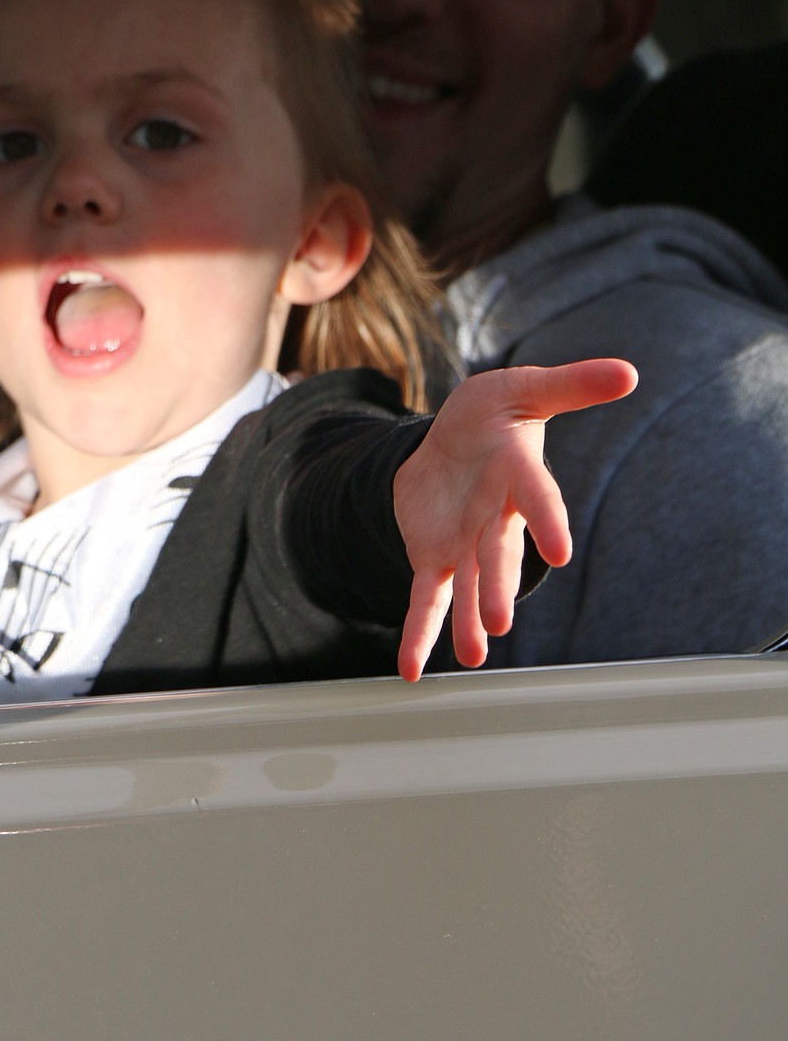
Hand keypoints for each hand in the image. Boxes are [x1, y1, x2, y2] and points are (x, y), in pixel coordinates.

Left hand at [393, 358, 637, 681]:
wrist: (449, 438)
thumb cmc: (491, 414)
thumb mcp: (523, 387)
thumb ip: (571, 384)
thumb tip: (628, 371)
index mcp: (518, 476)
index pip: (537, 500)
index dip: (549, 523)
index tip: (560, 552)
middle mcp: (497, 518)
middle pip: (499, 554)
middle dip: (500, 587)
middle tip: (501, 622)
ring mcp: (467, 544)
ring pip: (469, 585)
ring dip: (470, 619)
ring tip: (473, 654)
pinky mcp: (436, 557)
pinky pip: (428, 601)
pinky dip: (419, 633)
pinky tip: (412, 668)